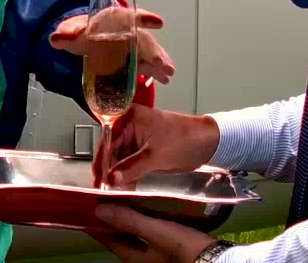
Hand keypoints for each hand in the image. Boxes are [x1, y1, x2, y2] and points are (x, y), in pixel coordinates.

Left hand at [48, 8, 175, 83]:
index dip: (145, 19)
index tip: (158, 22)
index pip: (129, 17)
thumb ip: (66, 34)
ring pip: (149, 52)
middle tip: (163, 64)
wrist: (82, 37)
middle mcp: (127, 31)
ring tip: (168, 73)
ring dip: (159, 62)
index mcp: (113, 20)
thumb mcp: (72, 31)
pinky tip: (163, 79)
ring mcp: (132, 45)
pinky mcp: (134, 58)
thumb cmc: (81, 31)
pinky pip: (146, 63)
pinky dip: (155, 70)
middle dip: (154, 52)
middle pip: (143, 39)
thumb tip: (55, 39)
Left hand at [90, 204, 218, 262]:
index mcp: (133, 257)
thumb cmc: (186, 249)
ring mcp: (153, 255)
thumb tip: (99, 210)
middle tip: (99, 199)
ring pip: (131, 234)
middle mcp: (140, 258)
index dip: (93, 223)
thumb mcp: (155, 232)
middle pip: (117, 236)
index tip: (82, 208)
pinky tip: (143, 209)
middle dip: (108, 219)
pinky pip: (145, 233)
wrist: (217, 260)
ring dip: (123, 219)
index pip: (105, 238)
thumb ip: (128, 220)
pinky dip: (138, 221)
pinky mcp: (166, 248)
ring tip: (117, 199)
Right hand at [93, 105, 219, 188]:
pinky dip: (127, 173)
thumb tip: (111, 180)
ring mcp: (136, 137)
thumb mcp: (155, 155)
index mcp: (129, 117)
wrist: (208, 143)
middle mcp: (129, 125)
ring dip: (118, 174)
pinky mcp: (144, 149)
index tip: (99, 181)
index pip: (107, 141)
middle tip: (107, 189)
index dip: (102, 162)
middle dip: (110, 170)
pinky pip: (129, 161)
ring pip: (120, 158)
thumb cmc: (184, 139)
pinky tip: (126, 185)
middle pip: (111, 150)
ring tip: (116, 190)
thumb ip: (131, 168)